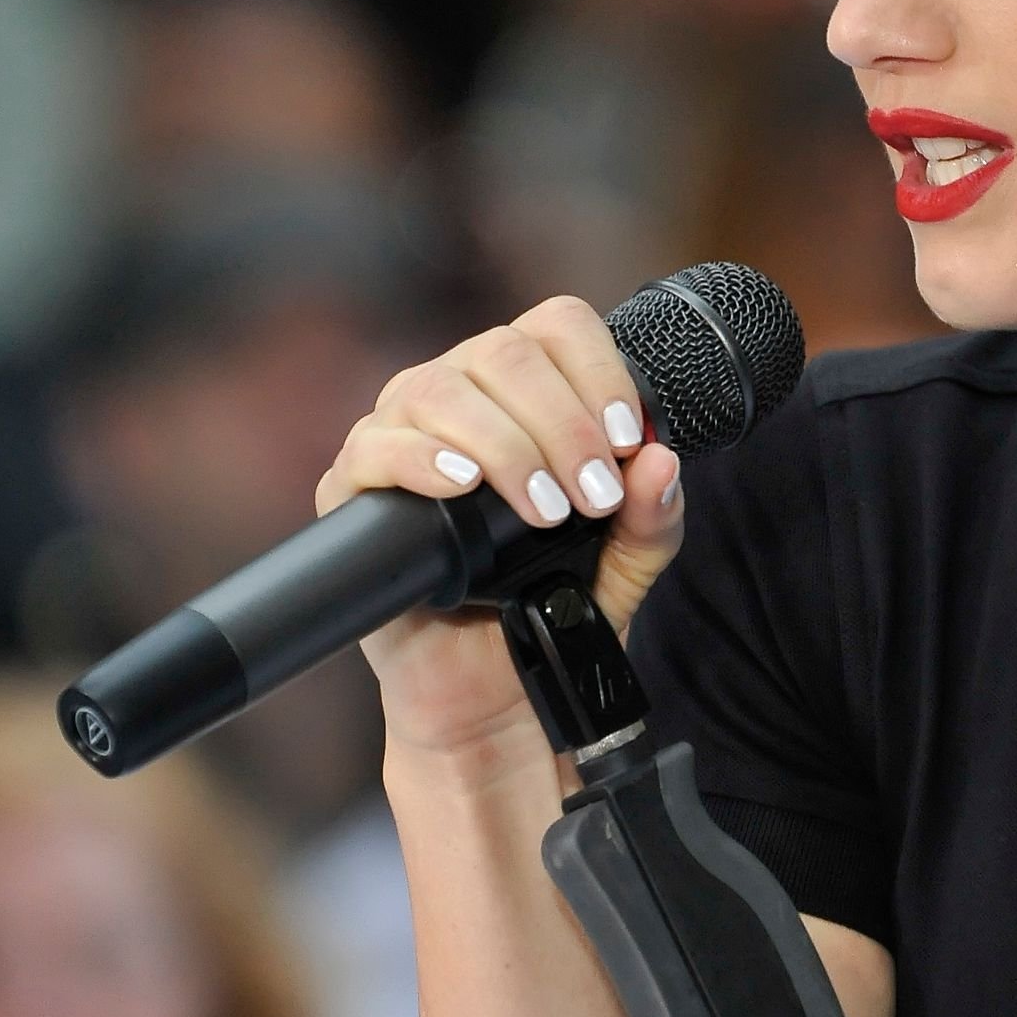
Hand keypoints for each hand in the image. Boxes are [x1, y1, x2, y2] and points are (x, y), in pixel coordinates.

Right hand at [316, 296, 685, 764]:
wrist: (491, 691)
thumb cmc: (553, 604)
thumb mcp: (625, 565)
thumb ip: (652, 519)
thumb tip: (661, 462)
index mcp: (528, 386)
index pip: (559, 326)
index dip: (599, 370)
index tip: (627, 441)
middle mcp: (462, 391)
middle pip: (503, 352)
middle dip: (561, 425)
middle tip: (590, 497)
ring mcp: (401, 429)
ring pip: (441, 389)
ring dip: (504, 446)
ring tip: (543, 511)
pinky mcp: (356, 485)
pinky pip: (376, 444)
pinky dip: (422, 458)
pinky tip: (462, 485)